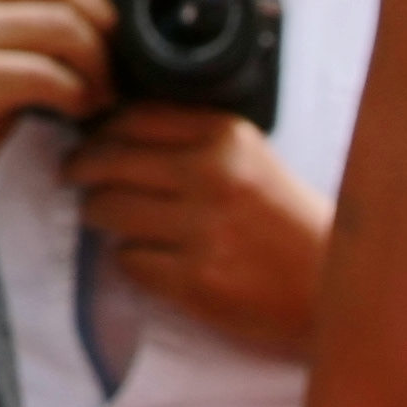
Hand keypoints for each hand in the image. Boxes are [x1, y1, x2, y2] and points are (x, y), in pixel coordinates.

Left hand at [69, 103, 332, 354]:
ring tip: (103, 216)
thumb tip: (111, 127)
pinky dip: (128, 259)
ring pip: (108, 209)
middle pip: (109, 161)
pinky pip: (128, 260)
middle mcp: (213, 176)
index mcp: (226, 137)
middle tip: (73, 176)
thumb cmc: (286, 220)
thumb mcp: (250, 158)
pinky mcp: (197, 281)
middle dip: (81, 169)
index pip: (133, 118)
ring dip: (97, 214)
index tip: (87, 139)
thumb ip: (191, 139)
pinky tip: (145, 257)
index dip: (99, 129)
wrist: (333, 288)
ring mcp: (203, 231)